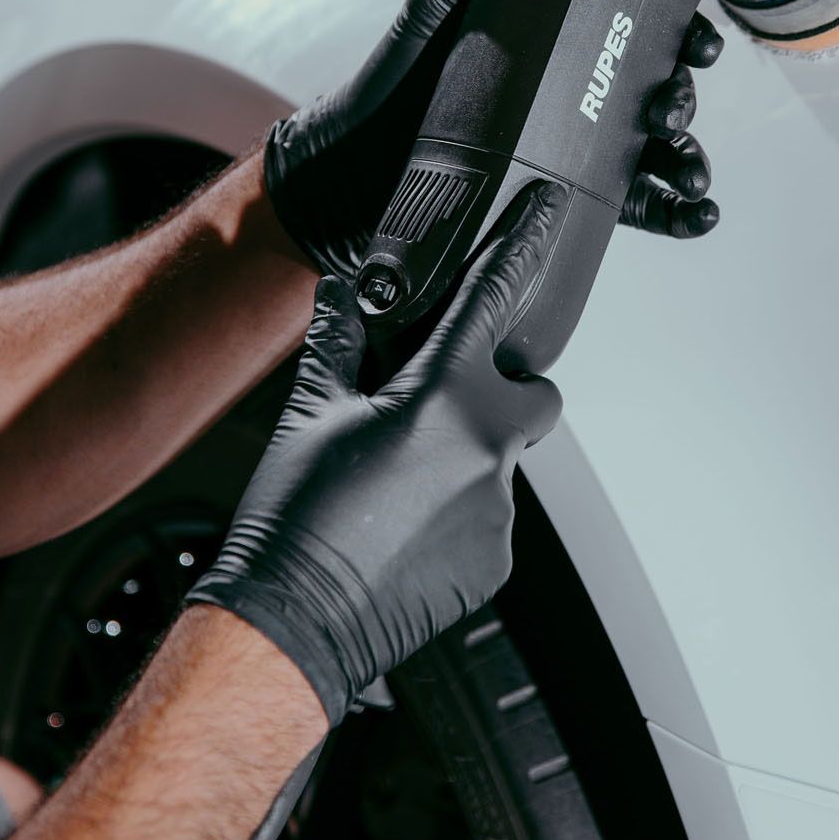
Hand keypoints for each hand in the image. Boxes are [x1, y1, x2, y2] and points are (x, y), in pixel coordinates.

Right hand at [187, 182, 564, 725]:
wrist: (291, 625)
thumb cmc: (294, 520)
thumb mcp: (310, 415)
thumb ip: (339, 343)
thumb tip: (343, 293)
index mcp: (442, 399)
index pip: (494, 298)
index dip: (524, 246)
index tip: (547, 214)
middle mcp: (486, 451)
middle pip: (533, 392)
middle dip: (503, 387)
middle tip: (441, 403)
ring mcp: (498, 511)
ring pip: (501, 461)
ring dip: (465, 460)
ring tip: (397, 489)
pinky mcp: (497, 561)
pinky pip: (490, 517)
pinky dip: (458, 513)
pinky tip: (403, 529)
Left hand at [264, 0, 722, 276]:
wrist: (343, 186)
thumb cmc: (382, 100)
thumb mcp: (418, 32)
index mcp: (553, 42)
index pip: (635, 27)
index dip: (682, 31)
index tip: (698, 40)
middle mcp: (570, 94)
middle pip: (655, 89)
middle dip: (683, 99)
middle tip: (672, 110)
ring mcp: (570, 151)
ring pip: (653, 153)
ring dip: (689, 162)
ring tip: (694, 178)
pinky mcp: (560, 202)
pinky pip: (632, 208)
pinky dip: (672, 215)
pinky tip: (695, 218)